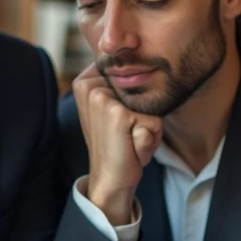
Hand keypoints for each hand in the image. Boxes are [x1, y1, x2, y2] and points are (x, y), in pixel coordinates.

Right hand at [73, 64, 162, 224]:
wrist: (110, 178)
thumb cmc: (117, 144)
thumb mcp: (113, 109)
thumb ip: (119, 85)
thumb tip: (134, 62)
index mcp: (85, 80)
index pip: (127, 71)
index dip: (132, 97)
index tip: (119, 119)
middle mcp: (89, 85)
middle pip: (140, 83)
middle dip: (141, 111)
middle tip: (125, 131)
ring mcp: (102, 99)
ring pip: (149, 102)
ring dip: (147, 125)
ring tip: (129, 138)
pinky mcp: (118, 115)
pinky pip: (154, 121)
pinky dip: (151, 138)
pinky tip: (132, 147)